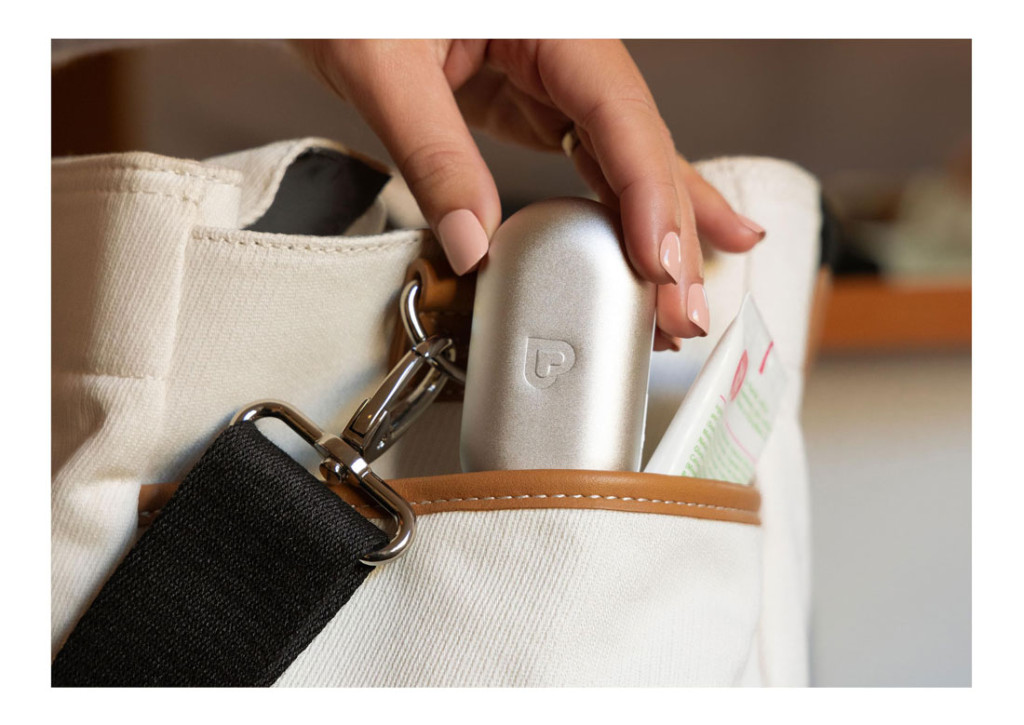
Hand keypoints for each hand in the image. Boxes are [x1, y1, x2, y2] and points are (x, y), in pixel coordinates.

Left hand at [296, 40, 765, 345]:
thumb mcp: (383, 65)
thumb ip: (433, 153)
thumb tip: (472, 242)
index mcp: (552, 23)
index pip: (619, 112)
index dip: (647, 194)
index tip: (655, 263)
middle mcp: (569, 49)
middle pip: (639, 146)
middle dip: (668, 233)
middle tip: (680, 308)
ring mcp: (557, 77)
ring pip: (629, 159)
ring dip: (661, 231)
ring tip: (690, 294)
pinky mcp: (535, 103)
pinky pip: (596, 160)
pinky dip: (629, 207)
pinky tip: (664, 239)